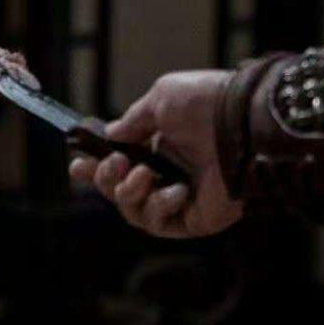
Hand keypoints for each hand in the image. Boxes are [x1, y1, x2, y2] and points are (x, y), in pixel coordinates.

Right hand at [69, 70, 244, 238]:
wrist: (245, 123)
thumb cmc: (207, 104)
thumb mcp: (161, 99)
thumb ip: (133, 120)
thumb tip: (110, 135)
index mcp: (159, 147)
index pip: (118, 165)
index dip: (94, 169)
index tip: (78, 165)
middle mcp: (169, 174)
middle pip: (118, 192)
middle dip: (106, 180)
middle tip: (114, 164)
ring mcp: (182, 199)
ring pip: (133, 212)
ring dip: (129, 193)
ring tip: (146, 174)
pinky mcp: (195, 220)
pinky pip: (160, 225)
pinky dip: (159, 207)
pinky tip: (176, 190)